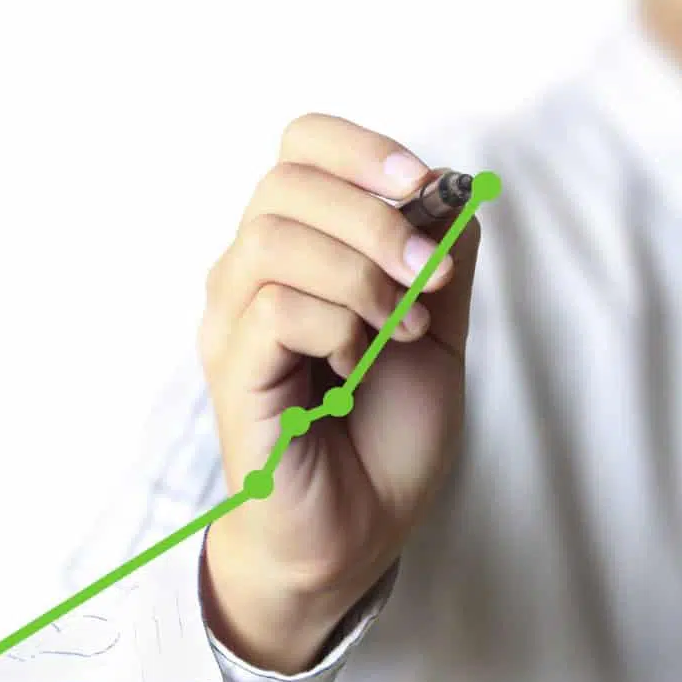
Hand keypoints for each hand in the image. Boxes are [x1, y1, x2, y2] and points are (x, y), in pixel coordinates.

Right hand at [197, 113, 481, 671]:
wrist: (355, 535)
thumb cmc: (382, 440)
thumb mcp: (437, 335)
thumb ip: (440, 258)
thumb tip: (448, 184)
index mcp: (296, 251)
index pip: (302, 147)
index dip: (363, 150)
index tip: (423, 186)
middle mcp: (249, 275)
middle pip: (287, 179)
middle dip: (375, 216)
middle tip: (428, 280)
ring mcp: (232, 322)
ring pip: (276, 238)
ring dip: (360, 275)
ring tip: (394, 333)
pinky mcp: (234, 371)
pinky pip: (277, 306)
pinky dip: (336, 325)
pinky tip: (352, 369)